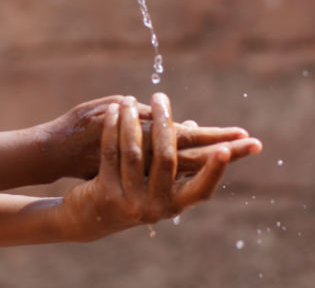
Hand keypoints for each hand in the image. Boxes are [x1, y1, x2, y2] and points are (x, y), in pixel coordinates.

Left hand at [56, 93, 261, 241]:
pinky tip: (115, 111)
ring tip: (131, 99)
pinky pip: (111, 153)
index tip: (225, 148)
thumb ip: (174, 158)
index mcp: (175, 205)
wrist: (89, 218)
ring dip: (132, 121)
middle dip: (164, 123)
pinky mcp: (105, 194)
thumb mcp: (154, 180)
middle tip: (161, 97)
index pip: (202, 190)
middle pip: (166, 159)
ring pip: (134, 153)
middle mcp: (155, 208)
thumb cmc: (130, 190)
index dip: (214, 170)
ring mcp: (130, 202)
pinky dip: (113, 129)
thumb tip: (193, 125)